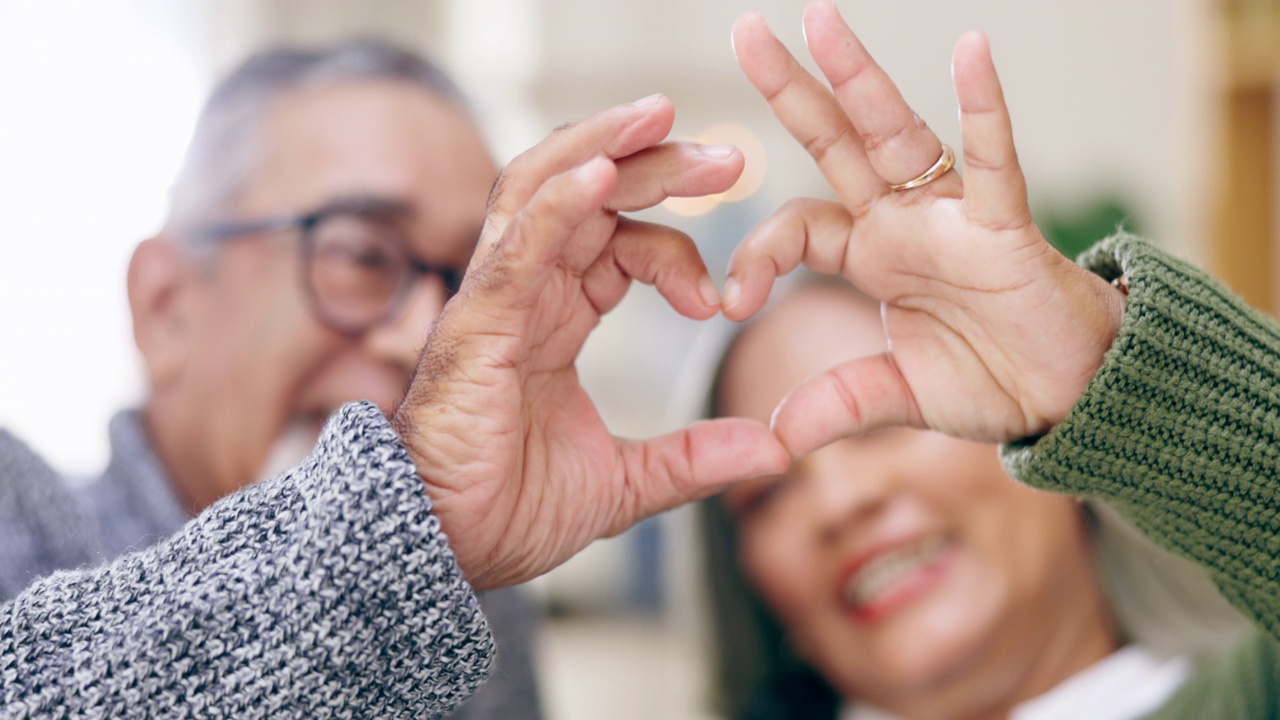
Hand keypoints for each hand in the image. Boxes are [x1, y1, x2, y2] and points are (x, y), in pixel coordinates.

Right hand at [392, 96, 789, 589]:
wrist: (444, 553)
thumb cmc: (510, 510)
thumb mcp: (624, 482)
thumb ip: (694, 457)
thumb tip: (775, 450)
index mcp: (555, 316)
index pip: (619, 242)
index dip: (676, 249)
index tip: (722, 301)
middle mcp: (524, 292)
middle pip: (588, 195)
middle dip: (656, 166)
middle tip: (729, 159)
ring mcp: (495, 300)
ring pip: (543, 190)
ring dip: (604, 148)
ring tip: (660, 116)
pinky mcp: (475, 322)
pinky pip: (515, 244)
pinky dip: (557, 204)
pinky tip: (602, 175)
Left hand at [725, 2, 1124, 454]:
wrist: (1068, 397)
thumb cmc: (990, 380)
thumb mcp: (898, 396)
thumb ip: (837, 405)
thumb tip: (772, 441)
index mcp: (872, 255)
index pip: (797, 228)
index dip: (756, 255)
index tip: (729, 304)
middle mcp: (903, 222)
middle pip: (835, 144)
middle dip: (791, 90)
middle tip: (744, 32)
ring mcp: (952, 217)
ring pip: (898, 135)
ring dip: (859, 77)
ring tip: (819, 19)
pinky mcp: (1006, 229)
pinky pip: (995, 162)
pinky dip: (985, 109)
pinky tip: (972, 49)